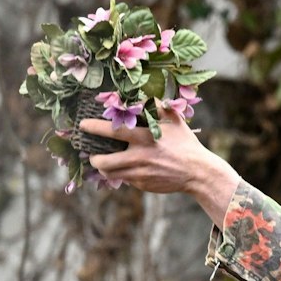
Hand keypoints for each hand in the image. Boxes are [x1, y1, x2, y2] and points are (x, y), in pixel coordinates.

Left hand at [80, 104, 241, 223]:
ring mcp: (140, 174)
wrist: (197, 172)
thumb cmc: (185, 143)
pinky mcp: (142, 185)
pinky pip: (125, 180)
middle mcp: (139, 157)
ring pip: (111, 174)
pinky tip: (125, 168)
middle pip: (104, 162)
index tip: (82, 125)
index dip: (94, 127)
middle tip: (92, 154)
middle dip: (94, 158)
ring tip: (102, 162)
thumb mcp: (174, 120)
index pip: (113, 131)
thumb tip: (142, 95)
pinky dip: (122, 174)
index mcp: (145, 138)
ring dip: (103, 168)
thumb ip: (157, 107)